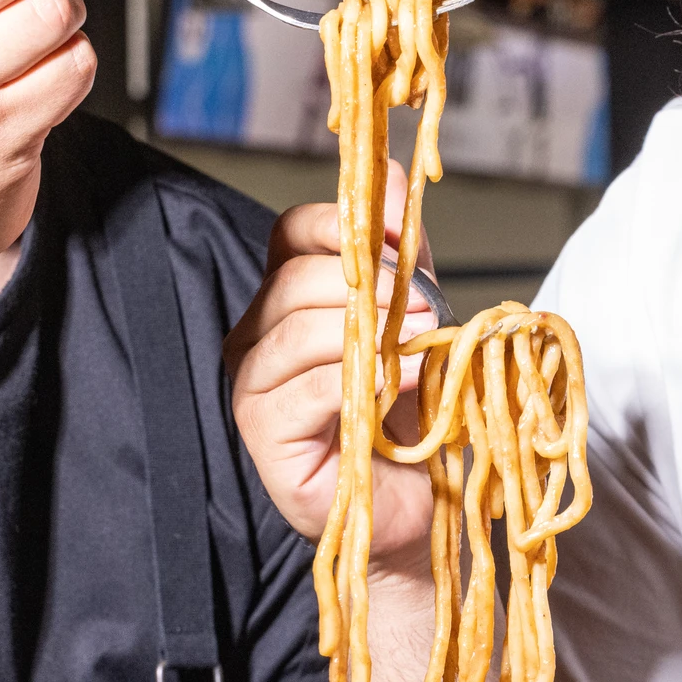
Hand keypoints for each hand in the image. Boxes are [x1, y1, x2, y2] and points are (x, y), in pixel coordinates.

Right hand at [227, 163, 439, 576]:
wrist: (420, 498)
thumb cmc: (412, 410)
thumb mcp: (417, 315)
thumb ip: (405, 253)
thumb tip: (392, 184)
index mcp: (286, 296)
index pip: (292, 232)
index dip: (345, 222)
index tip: (404, 234)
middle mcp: (257, 335)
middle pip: (297, 279)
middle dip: (372, 285)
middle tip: (428, 308)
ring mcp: (253, 386)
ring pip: (298, 330)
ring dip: (370, 334)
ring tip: (421, 347)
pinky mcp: (264, 435)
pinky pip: (308, 390)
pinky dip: (363, 381)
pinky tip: (402, 385)